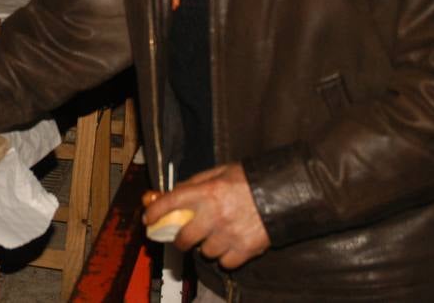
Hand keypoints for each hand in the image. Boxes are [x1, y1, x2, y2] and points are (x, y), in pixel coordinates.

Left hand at [143, 163, 269, 269]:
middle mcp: (214, 214)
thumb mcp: (220, 172)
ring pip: (204, 252)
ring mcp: (229, 234)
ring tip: (215, 237)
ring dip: (206, 247)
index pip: (169, 203)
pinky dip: (225, 258)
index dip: (155, 212)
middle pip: (184, 238)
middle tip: (183, 238)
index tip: (149, 219)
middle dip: (180, 240)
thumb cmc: (251, 180)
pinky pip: (225, 263)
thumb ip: (195, 182)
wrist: (284, 192)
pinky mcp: (245, 249)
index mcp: (206, 192)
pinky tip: (229, 246)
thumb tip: (173, 192)